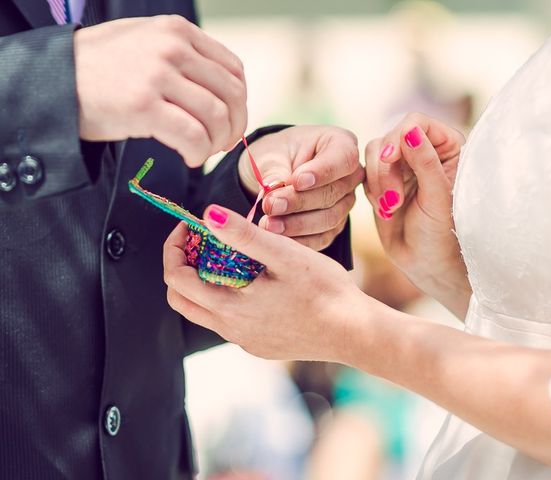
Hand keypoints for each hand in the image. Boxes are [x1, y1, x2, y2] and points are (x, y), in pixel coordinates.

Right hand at [75, 15, 246, 166]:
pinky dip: (199, 154)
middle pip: (231, 95)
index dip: (239, 103)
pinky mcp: (144, 106)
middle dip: (233, 126)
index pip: (233, 70)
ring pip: (216, 117)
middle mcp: (172, 48)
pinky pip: (193, 136)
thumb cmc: (101, 68)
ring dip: (216, 143)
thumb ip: (184, 56)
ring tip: (202, 152)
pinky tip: (190, 158)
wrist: (55, 80)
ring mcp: (158, 75)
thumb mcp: (147, 43)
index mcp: (178, 31)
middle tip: (221, 143)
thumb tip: (224, 88)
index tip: (230, 121)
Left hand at [163, 207, 368, 361]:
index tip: (190, 226)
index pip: (177, 279)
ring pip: (205, 312)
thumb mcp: (285, 255)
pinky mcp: (260, 346)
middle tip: (201, 242)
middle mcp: (231, 330)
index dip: (174, 248)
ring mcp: (245, 341)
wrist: (354, 333)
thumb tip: (209, 214)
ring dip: (205, 283)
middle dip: (182, 267)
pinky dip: (227, 297)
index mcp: (230, 308)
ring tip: (228, 257)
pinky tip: (255, 281)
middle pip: (182, 300)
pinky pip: (230, 322)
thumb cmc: (325, 292)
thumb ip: (244, 235)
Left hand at [238, 126, 363, 250]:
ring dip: (297, 224)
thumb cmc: (278, 154)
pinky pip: (322, 238)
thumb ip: (275, 169)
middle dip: (299, 202)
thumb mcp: (272, 153)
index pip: (343, 159)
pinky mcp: (335, 226)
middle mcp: (350, 175)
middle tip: (271, 205)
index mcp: (341, 144)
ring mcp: (345, 202)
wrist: (276, 172)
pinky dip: (299, 241)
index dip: (322, 172)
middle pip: (333, 193)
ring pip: (329, 218)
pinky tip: (277, 239)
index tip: (297, 181)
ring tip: (268, 224)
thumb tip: (272, 188)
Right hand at [364, 113, 470, 318]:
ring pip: (374, 152)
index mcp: (448, 147)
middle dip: (386, 169)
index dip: (399, 137)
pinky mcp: (384, 181)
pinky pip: (366, 171)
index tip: (391, 160)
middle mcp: (424, 151)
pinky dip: (371, 190)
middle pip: (390, 137)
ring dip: (377, 181)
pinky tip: (385, 210)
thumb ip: (425, 161)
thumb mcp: (438, 198)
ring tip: (390, 209)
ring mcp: (403, 166)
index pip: (416, 122)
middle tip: (393, 201)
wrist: (427, 264)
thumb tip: (409, 129)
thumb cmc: (443, 234)